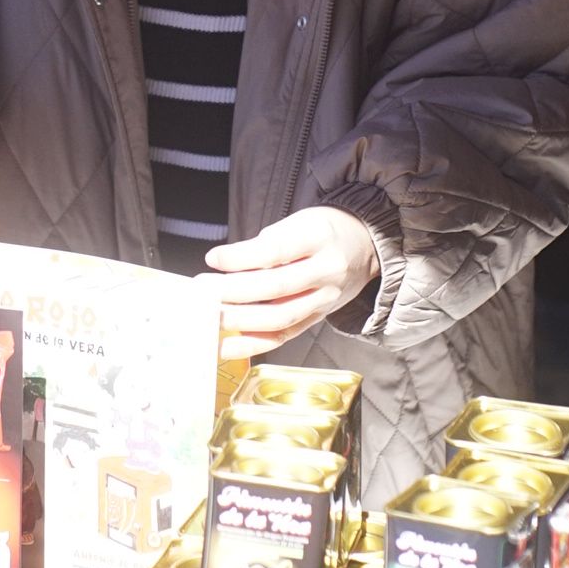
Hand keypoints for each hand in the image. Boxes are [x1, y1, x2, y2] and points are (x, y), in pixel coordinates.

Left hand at [194, 207, 378, 359]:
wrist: (363, 245)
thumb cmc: (323, 230)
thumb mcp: (297, 222)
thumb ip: (265, 244)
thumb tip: (226, 266)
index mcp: (318, 238)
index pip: (276, 251)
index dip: (241, 258)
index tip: (213, 259)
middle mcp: (326, 271)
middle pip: (276, 288)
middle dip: (235, 293)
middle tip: (204, 293)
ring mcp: (324, 299)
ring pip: (280, 317)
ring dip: (240, 321)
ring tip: (211, 317)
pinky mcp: (318, 318)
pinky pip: (285, 336)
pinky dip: (253, 344)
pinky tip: (228, 345)